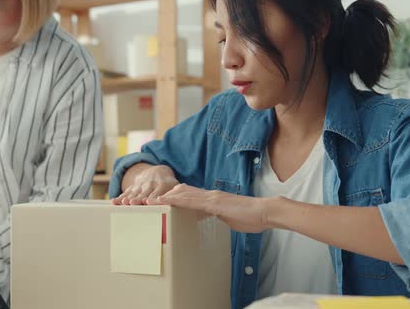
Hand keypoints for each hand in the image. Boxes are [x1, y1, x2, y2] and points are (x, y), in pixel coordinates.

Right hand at [112, 165, 178, 205]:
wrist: (157, 172)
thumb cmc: (169, 183)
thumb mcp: (174, 185)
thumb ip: (177, 192)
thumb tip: (182, 200)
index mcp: (161, 186)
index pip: (156, 193)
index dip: (152, 197)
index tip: (147, 201)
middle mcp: (150, 185)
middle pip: (143, 194)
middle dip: (138, 198)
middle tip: (132, 202)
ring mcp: (140, 186)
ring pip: (133, 193)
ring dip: (127, 198)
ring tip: (122, 202)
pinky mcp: (133, 187)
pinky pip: (126, 192)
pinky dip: (120, 197)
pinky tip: (114, 202)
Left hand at [148, 184, 275, 233]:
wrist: (264, 212)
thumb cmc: (250, 217)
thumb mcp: (227, 217)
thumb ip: (215, 215)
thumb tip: (205, 218)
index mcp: (212, 199)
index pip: (187, 195)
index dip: (171, 197)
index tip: (157, 202)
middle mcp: (209, 195)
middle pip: (180, 191)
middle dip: (162, 196)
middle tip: (145, 201)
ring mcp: (211, 198)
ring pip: (182, 194)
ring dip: (164, 197)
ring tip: (147, 201)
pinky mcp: (215, 203)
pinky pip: (192, 201)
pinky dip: (176, 201)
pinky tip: (165, 202)